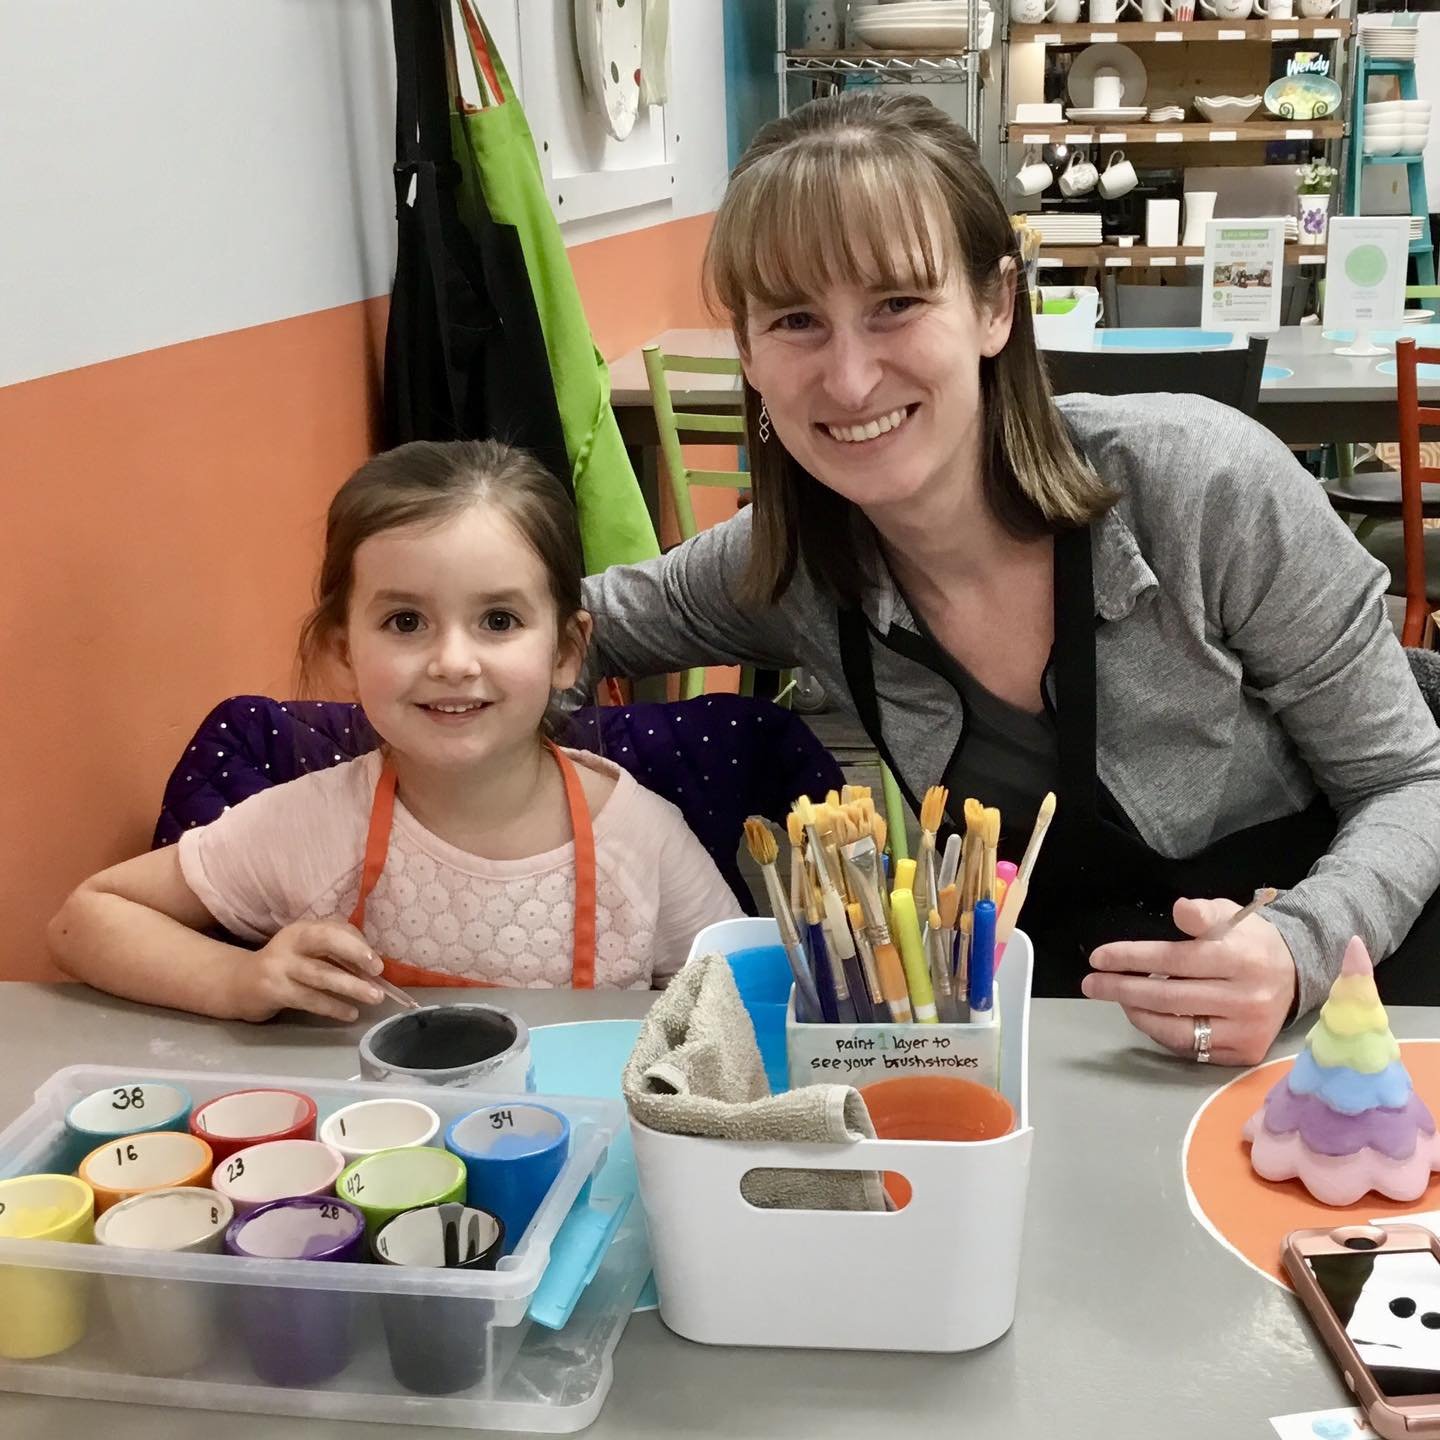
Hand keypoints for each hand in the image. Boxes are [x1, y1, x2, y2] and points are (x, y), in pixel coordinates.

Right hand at [227, 919, 386, 1022]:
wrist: (240, 984)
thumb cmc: (286, 966)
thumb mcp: (305, 950)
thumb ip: (334, 950)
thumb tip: (370, 962)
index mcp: (302, 929)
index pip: (333, 928)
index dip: (357, 943)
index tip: (377, 962)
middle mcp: (290, 943)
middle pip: (325, 941)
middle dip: (355, 953)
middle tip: (378, 971)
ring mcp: (280, 966)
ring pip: (321, 975)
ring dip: (351, 987)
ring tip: (374, 997)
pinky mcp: (274, 990)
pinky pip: (309, 999)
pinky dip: (332, 1007)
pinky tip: (350, 1013)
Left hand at [1080, 897, 1297, 1066]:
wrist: (1295, 974)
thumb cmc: (1249, 941)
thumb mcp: (1229, 914)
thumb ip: (1202, 914)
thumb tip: (1180, 910)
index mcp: (1241, 958)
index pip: (1174, 959)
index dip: (1132, 957)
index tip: (1098, 957)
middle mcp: (1246, 998)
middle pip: (1169, 997)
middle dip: (1122, 989)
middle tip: (1091, 983)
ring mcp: (1247, 1030)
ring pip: (1177, 1029)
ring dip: (1138, 1013)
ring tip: (1118, 998)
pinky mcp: (1246, 1052)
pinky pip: (1191, 1049)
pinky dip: (1162, 1032)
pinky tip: (1146, 1015)